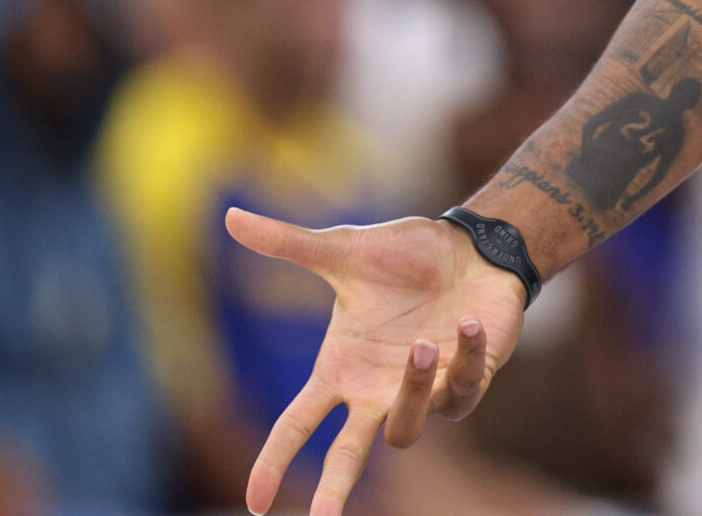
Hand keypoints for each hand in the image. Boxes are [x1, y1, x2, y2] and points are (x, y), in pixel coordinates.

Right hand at [224, 208, 528, 515]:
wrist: (471, 248)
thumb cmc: (406, 256)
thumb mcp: (344, 250)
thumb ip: (289, 243)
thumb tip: (230, 215)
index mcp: (340, 368)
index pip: (297, 424)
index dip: (274, 461)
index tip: (254, 503)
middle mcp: (376, 390)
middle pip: (348, 456)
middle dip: (336, 488)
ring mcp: (422, 392)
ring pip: (406, 428)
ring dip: (413, 392)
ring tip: (422, 344)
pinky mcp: (466, 383)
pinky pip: (463, 390)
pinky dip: (467, 358)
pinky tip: (469, 321)